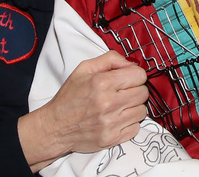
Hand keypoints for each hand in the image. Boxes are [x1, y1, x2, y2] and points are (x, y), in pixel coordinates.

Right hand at [20, 51, 147, 169]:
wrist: (55, 127)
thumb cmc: (70, 96)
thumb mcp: (85, 68)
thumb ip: (111, 59)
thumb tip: (132, 64)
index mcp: (102, 83)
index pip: (139, 76)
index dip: (136, 75)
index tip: (128, 79)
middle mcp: (108, 104)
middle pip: (143, 93)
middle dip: (136, 90)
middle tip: (124, 92)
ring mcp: (110, 124)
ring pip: (142, 111)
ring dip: (134, 107)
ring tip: (121, 105)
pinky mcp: (111, 139)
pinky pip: (136, 128)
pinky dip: (130, 123)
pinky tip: (118, 118)